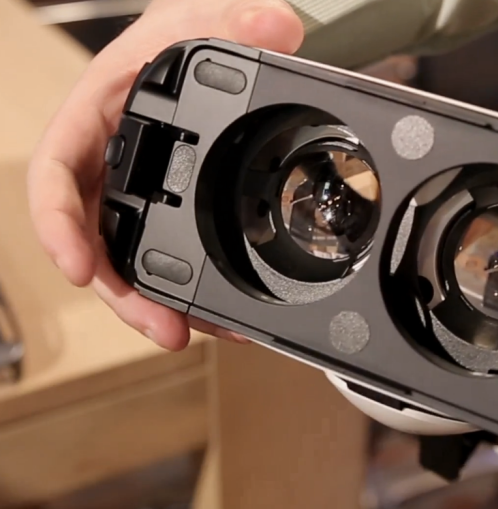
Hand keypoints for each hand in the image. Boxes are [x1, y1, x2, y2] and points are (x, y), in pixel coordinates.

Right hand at [27, 0, 303, 349]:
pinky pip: (167, 255)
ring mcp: (136, 192)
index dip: (58, 228)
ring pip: (130, 260)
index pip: (57, 179)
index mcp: (96, 119)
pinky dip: (188, 289)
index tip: (78, 268)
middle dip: (122, 293)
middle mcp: (109, 164)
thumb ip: (237, 18)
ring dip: (156, 303)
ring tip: (195, 333)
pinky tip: (216, 313)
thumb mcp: (202, 15)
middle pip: (94, 241)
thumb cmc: (180, 30)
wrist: (202, 47)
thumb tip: (277, 27)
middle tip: (162, 328)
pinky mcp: (169, 209)